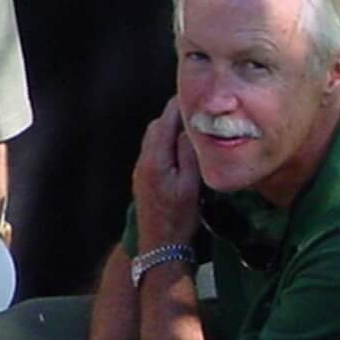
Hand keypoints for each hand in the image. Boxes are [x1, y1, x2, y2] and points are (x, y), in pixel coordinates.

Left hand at [129, 99, 201, 249]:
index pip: (165, 121)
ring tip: (193, 126)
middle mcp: (143, 161)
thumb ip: (188, 154)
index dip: (179, 105)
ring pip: (154, 138)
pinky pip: (154, 151)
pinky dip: (167, 142)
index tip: (195, 95)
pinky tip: (183, 147)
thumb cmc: (179, 217)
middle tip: (198, 109)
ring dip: (170, 129)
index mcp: (155, 159)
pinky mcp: (144, 178)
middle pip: (157, 126)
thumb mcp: (191, 185)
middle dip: (175, 115)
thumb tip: (189, 129)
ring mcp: (141, 170)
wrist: (159, 244)